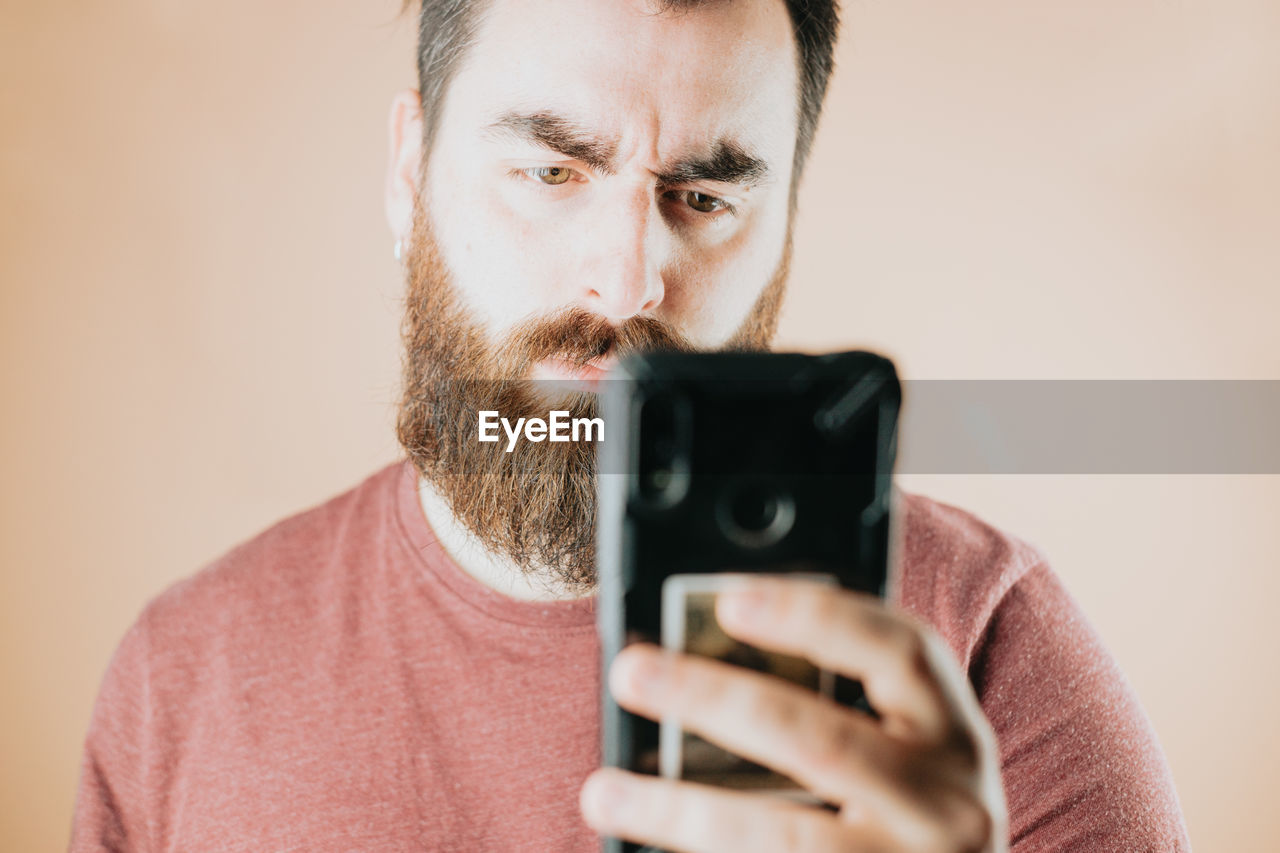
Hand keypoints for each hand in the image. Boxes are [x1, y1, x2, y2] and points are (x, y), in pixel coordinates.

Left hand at [580, 576, 1007, 851]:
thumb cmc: (901, 805)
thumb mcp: (897, 745)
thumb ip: (832, 698)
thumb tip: (703, 643)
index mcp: (953, 732)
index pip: (899, 650)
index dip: (815, 616)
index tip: (728, 599)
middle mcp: (950, 804)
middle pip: (822, 741)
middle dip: (716, 700)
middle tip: (632, 672)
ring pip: (786, 836)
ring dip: (683, 811)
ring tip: (604, 792)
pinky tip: (645, 847)